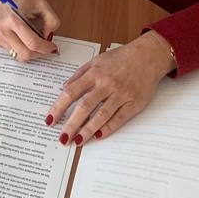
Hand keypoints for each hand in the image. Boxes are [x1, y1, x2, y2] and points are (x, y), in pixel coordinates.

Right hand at [0, 0, 59, 61]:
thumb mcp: (42, 4)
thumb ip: (52, 20)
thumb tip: (49, 38)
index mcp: (13, 20)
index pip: (32, 43)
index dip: (46, 48)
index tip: (53, 47)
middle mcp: (3, 30)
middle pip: (25, 54)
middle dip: (39, 53)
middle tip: (47, 47)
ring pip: (19, 57)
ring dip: (31, 53)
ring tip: (37, 42)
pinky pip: (14, 53)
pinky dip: (23, 50)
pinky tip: (26, 40)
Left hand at [46, 32, 175, 144]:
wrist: (148, 55)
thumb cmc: (121, 58)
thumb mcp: (97, 60)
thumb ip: (80, 73)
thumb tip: (64, 87)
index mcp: (95, 73)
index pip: (71, 92)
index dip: (59, 107)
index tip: (50, 120)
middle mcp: (106, 84)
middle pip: (85, 107)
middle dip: (71, 124)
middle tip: (62, 138)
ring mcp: (121, 94)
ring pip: (101, 115)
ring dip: (88, 130)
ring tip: (77, 142)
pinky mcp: (134, 103)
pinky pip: (119, 118)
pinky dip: (109, 128)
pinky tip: (99, 136)